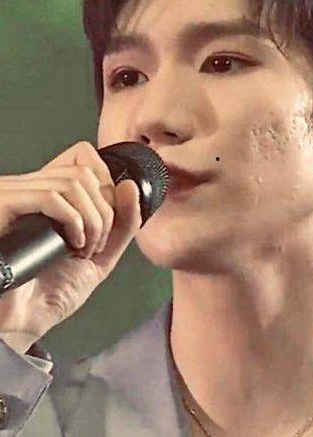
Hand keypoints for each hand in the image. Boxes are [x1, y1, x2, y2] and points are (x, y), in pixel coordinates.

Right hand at [0, 141, 141, 352]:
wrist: (18, 324)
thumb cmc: (51, 292)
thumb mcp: (99, 255)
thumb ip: (121, 224)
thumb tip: (130, 185)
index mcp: (49, 194)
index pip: (85, 159)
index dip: (107, 187)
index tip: (106, 224)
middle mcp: (31, 188)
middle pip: (86, 171)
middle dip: (105, 211)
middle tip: (95, 245)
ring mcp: (16, 195)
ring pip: (73, 182)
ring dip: (93, 220)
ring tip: (83, 250)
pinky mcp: (4, 206)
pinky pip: (50, 198)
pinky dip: (74, 222)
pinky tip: (71, 246)